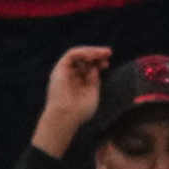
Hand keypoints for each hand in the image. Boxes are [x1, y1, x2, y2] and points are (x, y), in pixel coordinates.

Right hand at [34, 43, 113, 157]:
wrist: (66, 117)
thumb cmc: (80, 111)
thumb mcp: (92, 94)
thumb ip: (94, 80)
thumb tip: (95, 68)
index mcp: (78, 83)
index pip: (88, 68)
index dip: (98, 63)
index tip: (107, 63)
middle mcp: (70, 75)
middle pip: (84, 60)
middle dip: (96, 54)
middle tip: (109, 52)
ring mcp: (65, 72)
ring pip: (78, 55)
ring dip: (91, 52)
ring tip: (103, 53)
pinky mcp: (59, 69)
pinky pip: (71, 55)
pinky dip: (82, 53)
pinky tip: (92, 56)